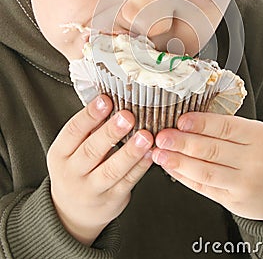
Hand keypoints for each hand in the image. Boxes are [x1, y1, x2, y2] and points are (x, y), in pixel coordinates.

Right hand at [47, 95, 153, 244]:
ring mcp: (91, 189)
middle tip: (127, 116)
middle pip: (91, 151)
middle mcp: (72, 173)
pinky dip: (140, 167)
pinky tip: (150, 154)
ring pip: (111, 170)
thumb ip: (89, 129)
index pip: (73, 131)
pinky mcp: (111, 200)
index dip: (89, 115)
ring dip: (130, 152)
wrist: (73, 213)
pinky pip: (128, 182)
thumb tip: (111, 100)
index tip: (106, 100)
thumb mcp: (71, 149)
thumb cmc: (76, 169)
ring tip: (145, 136)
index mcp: (60, 154)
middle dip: (111, 132)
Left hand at [152, 113, 262, 221]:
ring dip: (178, 162)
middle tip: (162, 137)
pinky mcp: (235, 202)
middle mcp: (253, 161)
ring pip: (205, 172)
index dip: (200, 124)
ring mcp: (244, 184)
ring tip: (160, 154)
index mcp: (258, 136)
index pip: (225, 127)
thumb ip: (228, 128)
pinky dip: (185, 178)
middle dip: (182, 143)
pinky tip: (172, 169)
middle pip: (212, 150)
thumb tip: (188, 122)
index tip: (180, 120)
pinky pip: (205, 188)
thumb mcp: (256, 133)